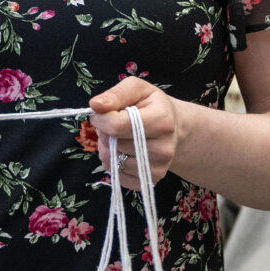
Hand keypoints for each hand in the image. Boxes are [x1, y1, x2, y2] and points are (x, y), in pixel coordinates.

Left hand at [89, 77, 181, 191]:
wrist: (173, 128)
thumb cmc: (152, 105)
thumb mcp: (137, 89)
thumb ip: (116, 94)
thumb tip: (96, 105)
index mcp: (162, 121)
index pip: (117, 125)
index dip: (100, 118)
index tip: (101, 113)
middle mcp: (163, 149)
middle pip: (113, 144)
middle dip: (105, 133)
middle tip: (115, 124)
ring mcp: (158, 168)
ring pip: (112, 162)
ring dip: (108, 149)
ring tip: (119, 137)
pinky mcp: (150, 181)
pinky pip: (117, 176)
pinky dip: (113, 164)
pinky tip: (123, 152)